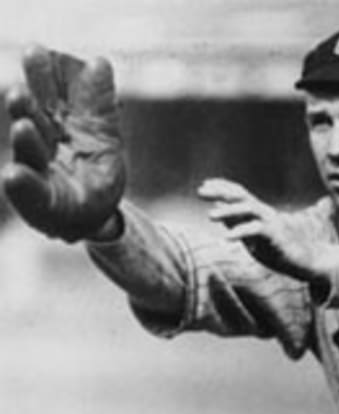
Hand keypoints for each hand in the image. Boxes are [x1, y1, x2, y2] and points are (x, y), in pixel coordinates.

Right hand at [1, 46, 125, 241]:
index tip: (37, 52)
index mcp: (54, 124)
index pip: (47, 96)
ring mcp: (38, 174)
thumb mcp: (102, 135)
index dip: (42, 77)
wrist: (96, 214)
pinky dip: (21, 185)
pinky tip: (13, 175)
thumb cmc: (93, 170)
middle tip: (22, 92)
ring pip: (28, 155)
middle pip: (31, 122)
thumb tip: (99, 62)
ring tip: (24, 127)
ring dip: (25, 141)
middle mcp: (40, 146)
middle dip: (25, 106)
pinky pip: (30, 195)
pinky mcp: (40, 205)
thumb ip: (98, 103)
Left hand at [198, 178, 327, 281]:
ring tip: (209, 216)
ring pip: (248, 209)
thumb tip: (218, 208)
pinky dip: (240, 232)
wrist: (305, 261)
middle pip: (241, 195)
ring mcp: (271, 222)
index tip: (204, 185)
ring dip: (228, 211)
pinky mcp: (275, 235)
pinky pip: (256, 230)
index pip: (238, 193)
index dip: (221, 187)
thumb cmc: (278, 249)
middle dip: (220, 191)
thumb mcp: (252, 235)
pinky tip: (226, 239)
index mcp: (258, 212)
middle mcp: (264, 212)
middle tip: (200, 192)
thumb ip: (236, 222)